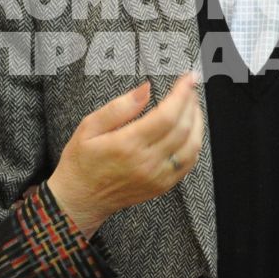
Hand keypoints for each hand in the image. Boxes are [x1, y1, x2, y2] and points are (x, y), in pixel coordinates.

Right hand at [47, 73, 201, 236]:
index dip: (182, 94)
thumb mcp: (89, 126)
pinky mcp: (162, 186)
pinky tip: (191, 131)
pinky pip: (188, 163)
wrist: (81, 198)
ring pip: (191, 146)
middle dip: (191, 103)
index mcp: (127, 145)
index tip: (187, 79)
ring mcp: (157, 176)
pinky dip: (195, 144)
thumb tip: (145, 89)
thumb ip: (119, 107)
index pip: (166, 115)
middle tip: (190, 88)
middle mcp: (146, 162)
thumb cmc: (82, 161)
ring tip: (193, 106)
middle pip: (183, 128)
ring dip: (197, 123)